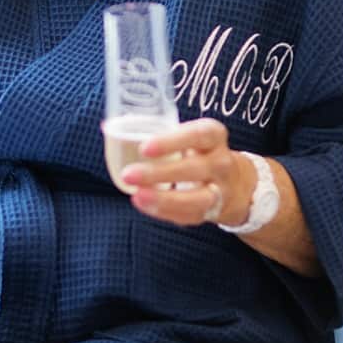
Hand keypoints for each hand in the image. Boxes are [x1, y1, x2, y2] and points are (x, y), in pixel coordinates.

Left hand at [116, 118, 251, 226]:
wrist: (236, 183)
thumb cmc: (199, 153)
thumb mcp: (189, 137)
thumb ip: (157, 135)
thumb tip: (106, 126)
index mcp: (214, 137)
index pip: (199, 135)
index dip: (172, 141)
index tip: (145, 147)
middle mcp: (221, 163)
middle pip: (196, 169)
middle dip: (161, 173)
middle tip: (130, 173)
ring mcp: (220, 190)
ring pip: (197, 199)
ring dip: (165, 199)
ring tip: (137, 195)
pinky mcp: (212, 211)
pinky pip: (190, 215)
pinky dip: (165, 211)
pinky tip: (144, 204)